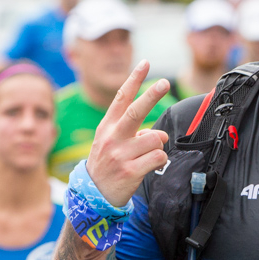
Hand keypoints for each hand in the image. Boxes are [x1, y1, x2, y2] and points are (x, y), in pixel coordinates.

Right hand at [87, 60, 170, 206]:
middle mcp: (113, 138)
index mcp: (108, 127)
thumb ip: (133, 132)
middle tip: (165, 83)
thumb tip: (158, 133)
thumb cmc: (108, 164)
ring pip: (155, 139)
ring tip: (146, 155)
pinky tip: (149, 165)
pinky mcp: (130, 172)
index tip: (144, 64)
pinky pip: (158, 157)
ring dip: (158, 146)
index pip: (122, 98)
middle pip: (136, 112)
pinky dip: (160, 159)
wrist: (93, 195)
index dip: (134, 79)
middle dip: (151, 95)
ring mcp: (121, 155)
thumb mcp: (111, 142)